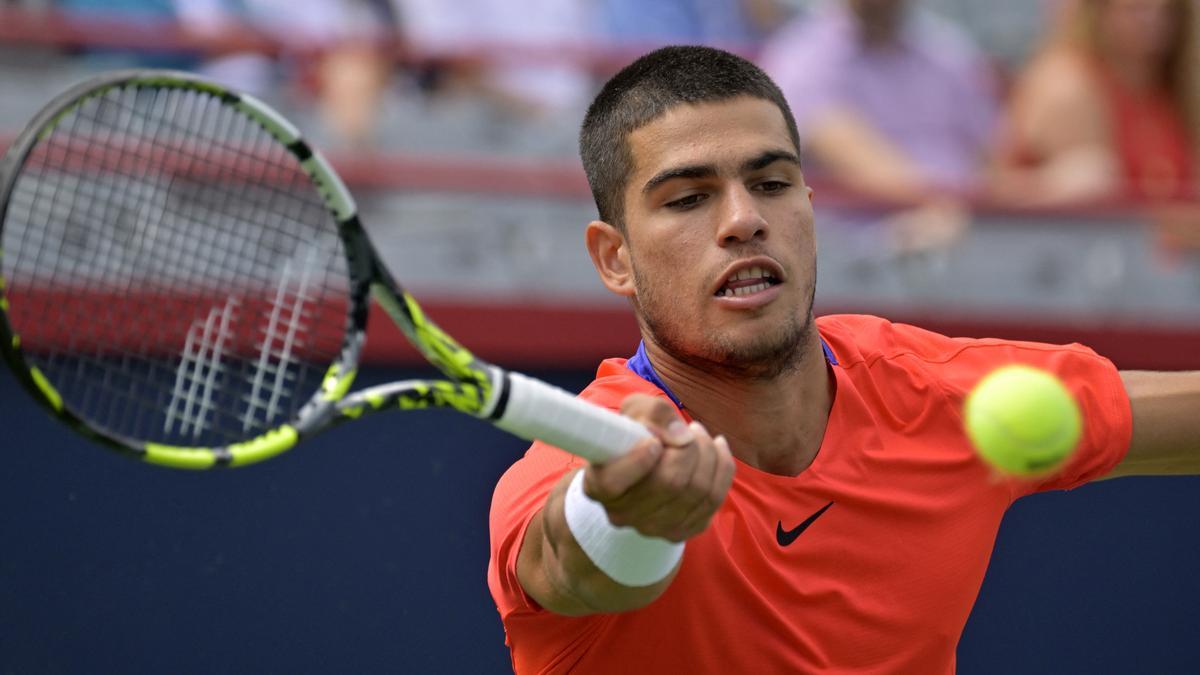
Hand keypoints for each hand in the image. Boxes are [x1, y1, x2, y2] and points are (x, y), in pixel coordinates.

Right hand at [582, 394, 735, 541]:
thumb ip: (653, 412)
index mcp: (598, 485)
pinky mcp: (684, 530)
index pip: (613, 482)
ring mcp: (654, 527)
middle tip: (689, 429)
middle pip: (670, 482)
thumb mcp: (634, 412)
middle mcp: (623, 514)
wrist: (644, 465)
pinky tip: (716, 448)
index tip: (653, 441)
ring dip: (707, 453)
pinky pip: (715, 499)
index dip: (638, 459)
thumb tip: (682, 436)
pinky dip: (722, 466)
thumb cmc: (634, 435)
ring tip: (699, 435)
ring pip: (698, 490)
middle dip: (689, 447)